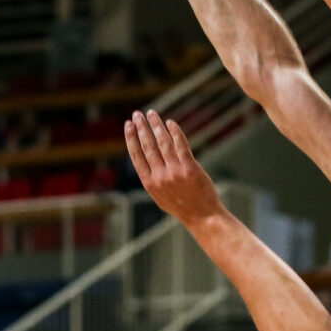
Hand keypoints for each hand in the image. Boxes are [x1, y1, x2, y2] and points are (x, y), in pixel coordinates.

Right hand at [125, 111, 222, 226]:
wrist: (202, 216)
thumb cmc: (181, 206)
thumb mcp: (160, 197)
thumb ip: (152, 178)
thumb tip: (145, 158)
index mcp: (150, 184)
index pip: (136, 156)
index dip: (131, 138)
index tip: (128, 125)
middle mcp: (160, 177)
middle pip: (148, 146)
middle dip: (141, 127)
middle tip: (137, 113)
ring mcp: (175, 172)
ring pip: (163, 142)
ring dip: (156, 125)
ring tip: (152, 113)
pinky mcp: (190, 168)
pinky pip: (181, 145)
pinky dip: (175, 131)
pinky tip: (170, 122)